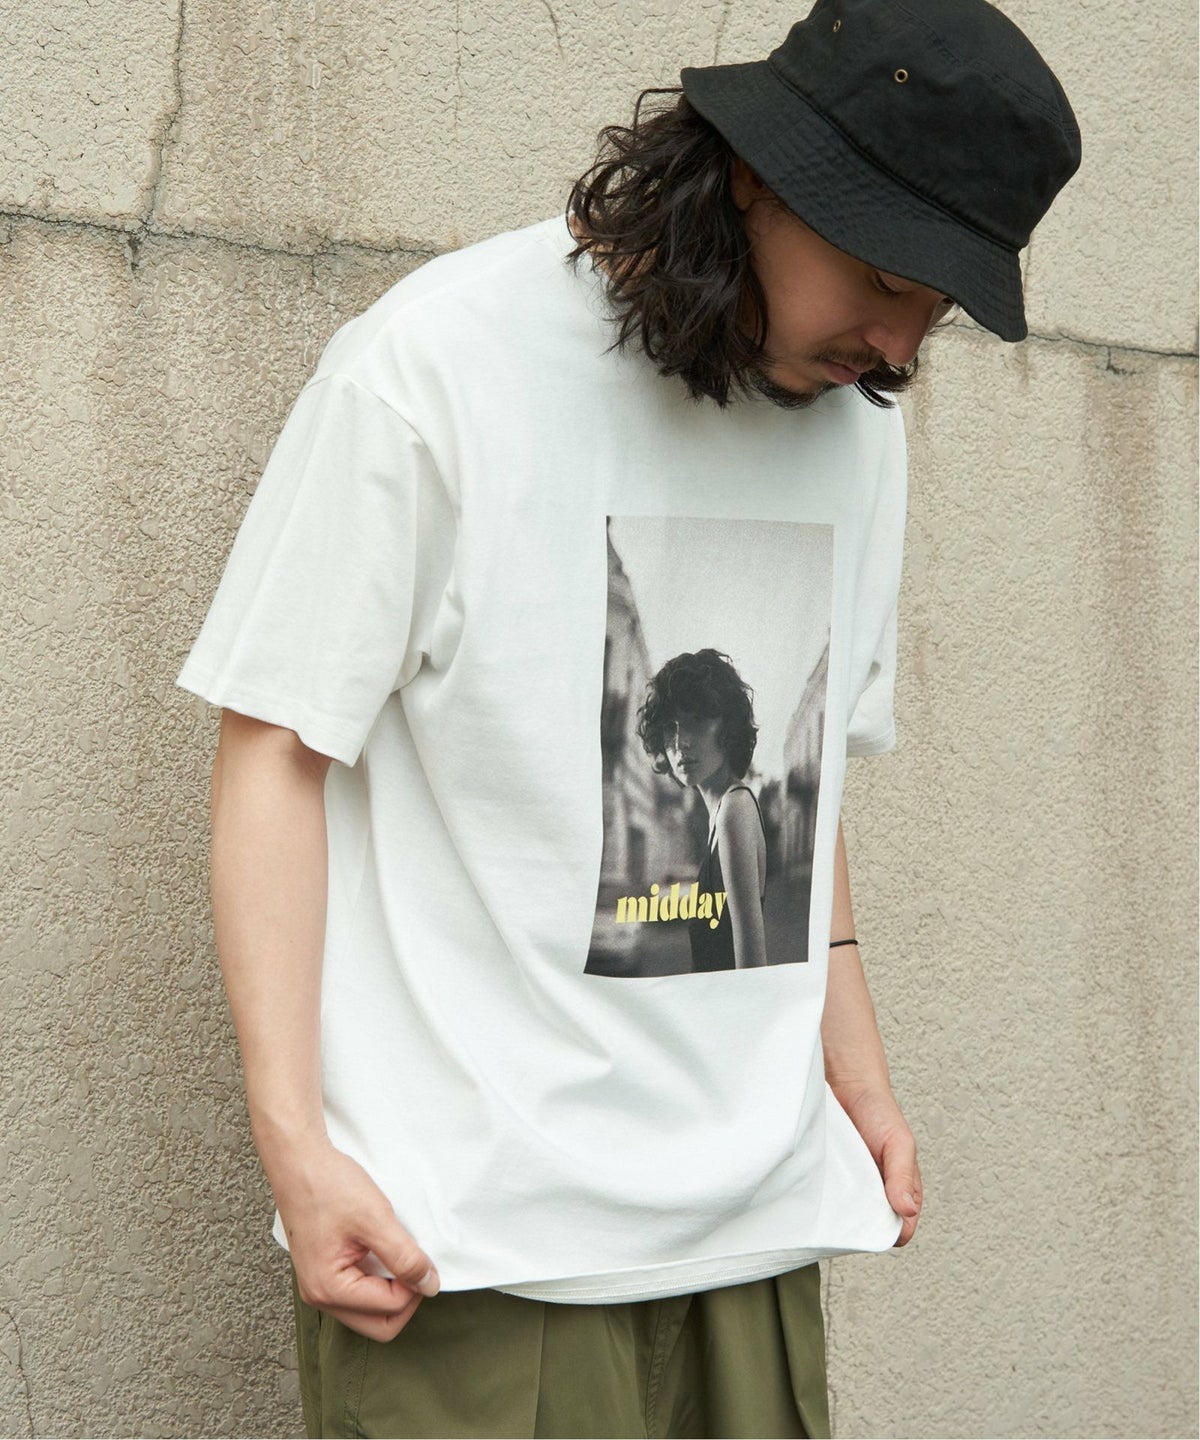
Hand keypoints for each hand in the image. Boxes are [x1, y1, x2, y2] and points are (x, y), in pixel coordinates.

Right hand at [266, 1134, 440, 1340]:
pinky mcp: (323, 1272)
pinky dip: (377, 1279)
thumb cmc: (328, 1186)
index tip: (423, 1256)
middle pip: (378, 1324)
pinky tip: (383, 1252)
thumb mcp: (375, 1219)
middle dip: (404, 1299)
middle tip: (416, 1264)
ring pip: (368, 1311)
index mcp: (328, 1289)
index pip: (389, 1310)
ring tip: (398, 1254)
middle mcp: (319, 1296)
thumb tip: (429, 1285)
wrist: (299, 1161)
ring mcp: (318, 1286)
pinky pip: (358, 1292)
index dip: (415, 1285)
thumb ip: (404, 1257)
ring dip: (391, 1290)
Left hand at [835, 1085, 922, 1246]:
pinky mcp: (829, 1178)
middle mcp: (876, 1193)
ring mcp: (850, 1187)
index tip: (873, 1225)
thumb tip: (908, 1209)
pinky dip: (821, 1198)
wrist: (847, 1084)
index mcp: (901, 1189)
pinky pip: (824, 1197)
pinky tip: (815, 1191)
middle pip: (869, 1228)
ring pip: (845, 1216)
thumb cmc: (879, 1112)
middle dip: (859, 1228)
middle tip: (846, 1214)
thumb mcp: (899, 1143)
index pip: (899, 1228)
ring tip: (829, 1201)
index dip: (888, 1232)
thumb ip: (904, 1175)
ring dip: (837, 1214)